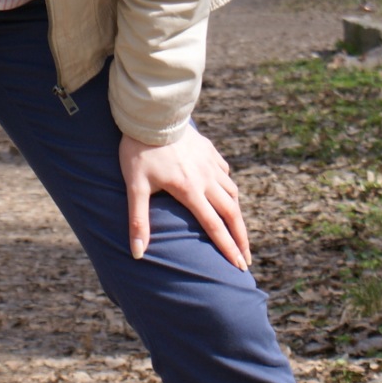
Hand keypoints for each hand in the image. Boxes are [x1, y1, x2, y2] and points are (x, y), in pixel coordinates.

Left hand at [119, 125, 250, 270]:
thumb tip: (137, 253)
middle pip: (231, 214)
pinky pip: (226, 173)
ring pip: (232, 193)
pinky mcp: (210, 151)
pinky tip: (226, 192)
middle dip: (241, 239)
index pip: (214, 227)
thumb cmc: (139, 152)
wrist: (152, 115)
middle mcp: (206, 179)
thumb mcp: (135, 187)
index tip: (239, 266)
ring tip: (238, 230)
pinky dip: (229, 187)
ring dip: (237, 214)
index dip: (228, 249)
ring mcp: (210, 164)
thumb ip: (138, 221)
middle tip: (246, 259)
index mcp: (190, 191)